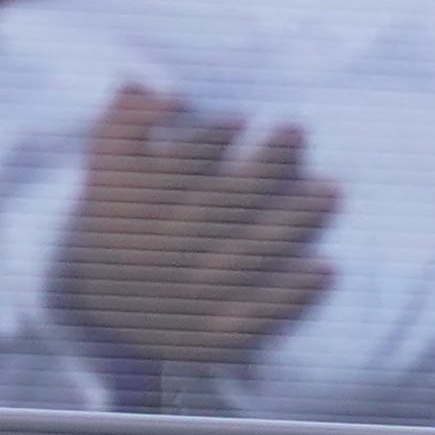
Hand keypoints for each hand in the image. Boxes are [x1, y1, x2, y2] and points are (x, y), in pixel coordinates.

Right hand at [57, 88, 335, 363]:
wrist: (104, 311)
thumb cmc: (121, 215)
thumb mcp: (107, 165)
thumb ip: (127, 120)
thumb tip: (163, 94)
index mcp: (124, 214)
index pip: (166, 175)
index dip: (203, 144)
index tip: (239, 117)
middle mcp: (154, 257)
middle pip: (217, 210)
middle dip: (260, 169)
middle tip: (297, 130)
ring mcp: (184, 300)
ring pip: (244, 258)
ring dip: (291, 224)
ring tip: (330, 191)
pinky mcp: (209, 340)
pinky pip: (256, 317)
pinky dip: (291, 295)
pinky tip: (326, 267)